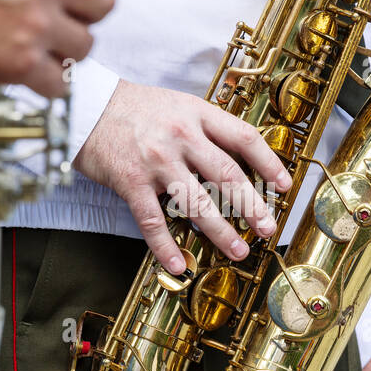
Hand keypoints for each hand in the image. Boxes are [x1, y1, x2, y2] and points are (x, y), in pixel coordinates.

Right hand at [75, 80, 293, 271]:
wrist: (85, 105)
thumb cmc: (134, 108)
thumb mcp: (177, 105)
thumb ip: (205, 128)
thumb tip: (237, 158)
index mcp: (197, 114)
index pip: (244, 138)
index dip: (269, 163)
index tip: (284, 186)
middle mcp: (181, 136)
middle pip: (228, 176)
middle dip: (253, 207)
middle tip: (268, 228)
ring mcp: (157, 161)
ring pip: (197, 203)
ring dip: (221, 232)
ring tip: (238, 251)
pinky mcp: (131, 182)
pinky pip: (154, 222)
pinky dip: (166, 247)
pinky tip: (178, 265)